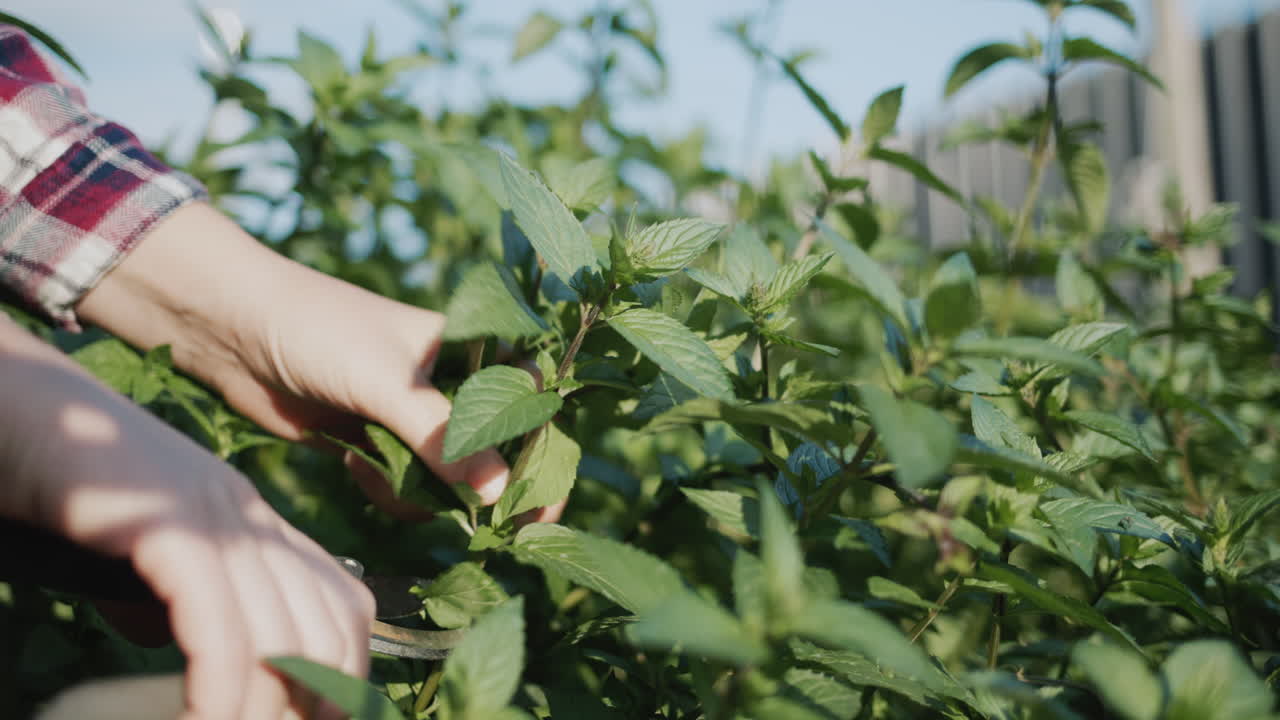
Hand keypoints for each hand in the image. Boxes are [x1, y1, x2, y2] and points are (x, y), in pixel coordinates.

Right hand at [0, 319, 374, 719]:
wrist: (29, 412)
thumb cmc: (76, 490)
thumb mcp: (149, 552)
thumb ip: (186, 600)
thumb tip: (195, 661)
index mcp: (260, 524)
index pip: (347, 608)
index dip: (346, 678)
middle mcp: (255, 521)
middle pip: (328, 633)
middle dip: (314, 707)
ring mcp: (219, 521)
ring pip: (281, 642)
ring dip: (262, 714)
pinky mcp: (172, 529)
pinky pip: (219, 631)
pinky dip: (218, 692)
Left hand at [76, 202, 565, 522]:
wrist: (230, 330)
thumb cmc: (318, 331)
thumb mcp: (386, 383)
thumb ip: (443, 437)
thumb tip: (499, 494)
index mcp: (473, 348)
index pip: (533, 404)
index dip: (543, 455)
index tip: (537, 507)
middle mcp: (452, 383)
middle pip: (497, 451)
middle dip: (482, 489)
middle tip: (474, 526)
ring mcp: (415, 417)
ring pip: (451, 479)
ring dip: (422, 493)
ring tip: (375, 471)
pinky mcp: (379, 442)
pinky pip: (408, 486)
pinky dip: (387, 489)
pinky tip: (350, 462)